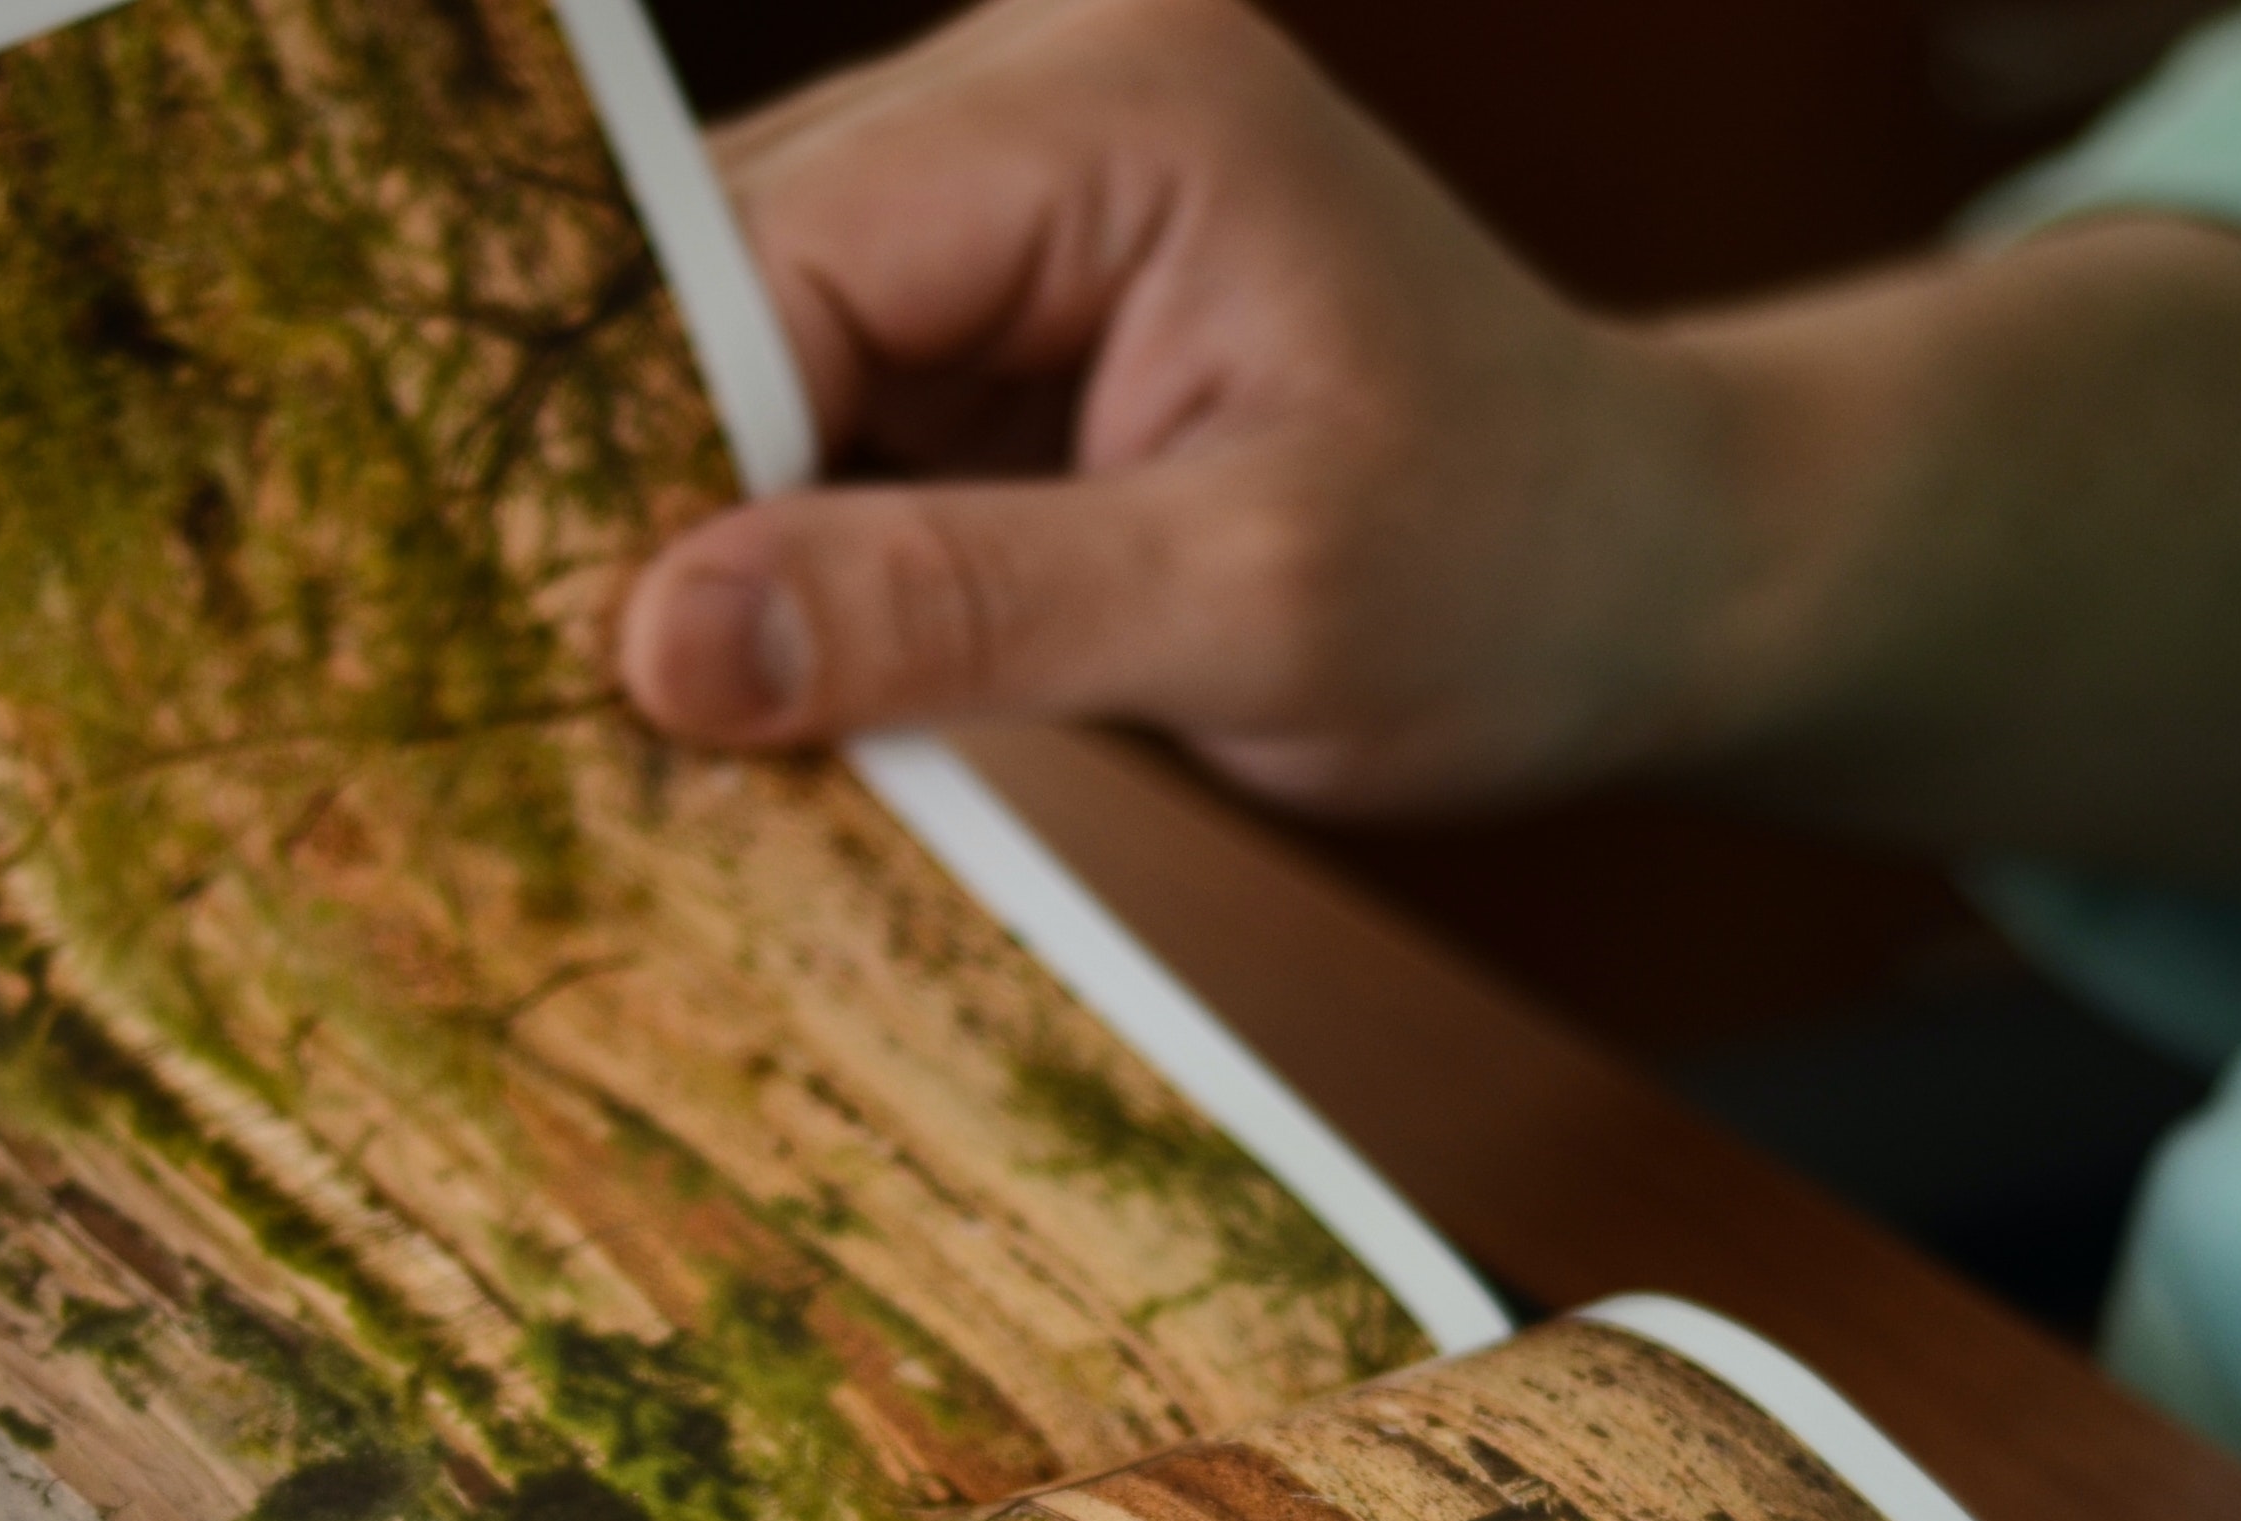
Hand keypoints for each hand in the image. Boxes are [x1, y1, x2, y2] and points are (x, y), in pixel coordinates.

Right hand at [622, 0, 2240, 875]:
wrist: (1652, 570)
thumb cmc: (1512, 578)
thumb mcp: (1250, 616)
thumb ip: (956, 607)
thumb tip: (663, 639)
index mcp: (1116, 102)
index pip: (774, 257)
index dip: (651, 465)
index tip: (588, 671)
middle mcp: (1038, 81)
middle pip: (721, 279)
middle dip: (662, 497)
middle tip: (600, 719)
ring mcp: (1004, 174)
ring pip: (734, 346)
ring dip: (711, 530)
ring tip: (693, 715)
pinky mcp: (990, 283)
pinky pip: (806, 398)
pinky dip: (782, 540)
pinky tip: (772, 666)